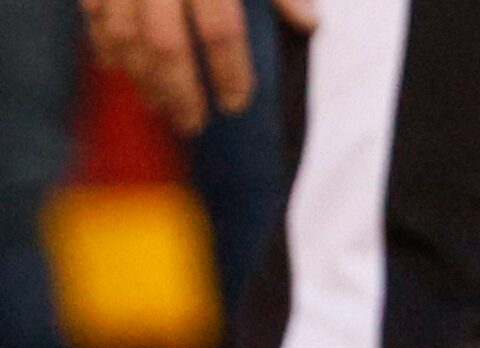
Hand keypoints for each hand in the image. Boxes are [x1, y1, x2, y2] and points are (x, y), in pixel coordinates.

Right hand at [86, 0, 317, 137]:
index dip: (229, 73)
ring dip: (141, 77)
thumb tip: (310, 24)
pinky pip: (90, 11)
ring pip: (123, 34)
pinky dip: (102, 43)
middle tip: (193, 124)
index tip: (236, 103)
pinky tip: (118, 68)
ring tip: (160, 105)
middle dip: (180, 90)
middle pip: (166, 44)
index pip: (219, 31)